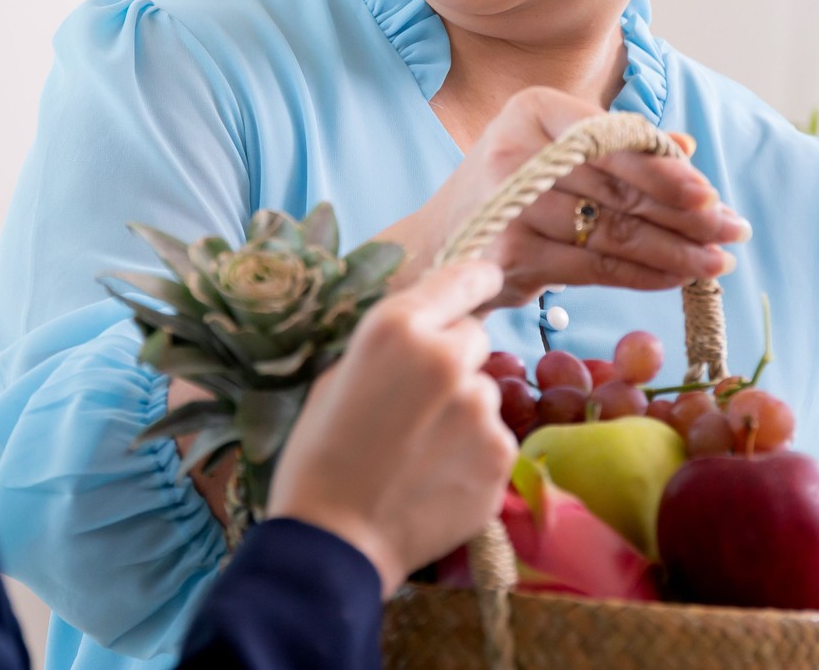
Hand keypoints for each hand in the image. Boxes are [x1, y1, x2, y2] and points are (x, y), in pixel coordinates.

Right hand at [266, 260, 516, 596]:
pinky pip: (494, 436)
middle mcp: (446, 356)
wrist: (334, 541)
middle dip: (453, 359)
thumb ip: (391, 348)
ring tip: (421, 450)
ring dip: (463, 409)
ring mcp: (480, 407)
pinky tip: (437, 476)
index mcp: (396, 327)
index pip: (460, 278)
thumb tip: (424, 336)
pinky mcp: (499, 453)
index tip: (489, 277)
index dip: (475, 279)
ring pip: (484, 390)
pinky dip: (473, 452)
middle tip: (418, 401)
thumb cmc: (319, 456)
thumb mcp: (338, 377)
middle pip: (473, 338)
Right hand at [386, 87, 748, 307]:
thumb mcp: (561, 153)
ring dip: (673, 251)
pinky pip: (593, 266)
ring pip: (611, 231)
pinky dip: (640, 274)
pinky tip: (675, 278)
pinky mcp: (510, 253)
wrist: (439, 242)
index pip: (615, 141)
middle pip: (617, 188)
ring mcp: (510, 204)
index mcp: (534, 109)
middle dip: (685, 215)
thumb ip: (620, 146)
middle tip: (733, 232)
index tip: (710, 194)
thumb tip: (687, 147)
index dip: (665, 171)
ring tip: (715, 262)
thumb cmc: (515, 189)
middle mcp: (517, 149)